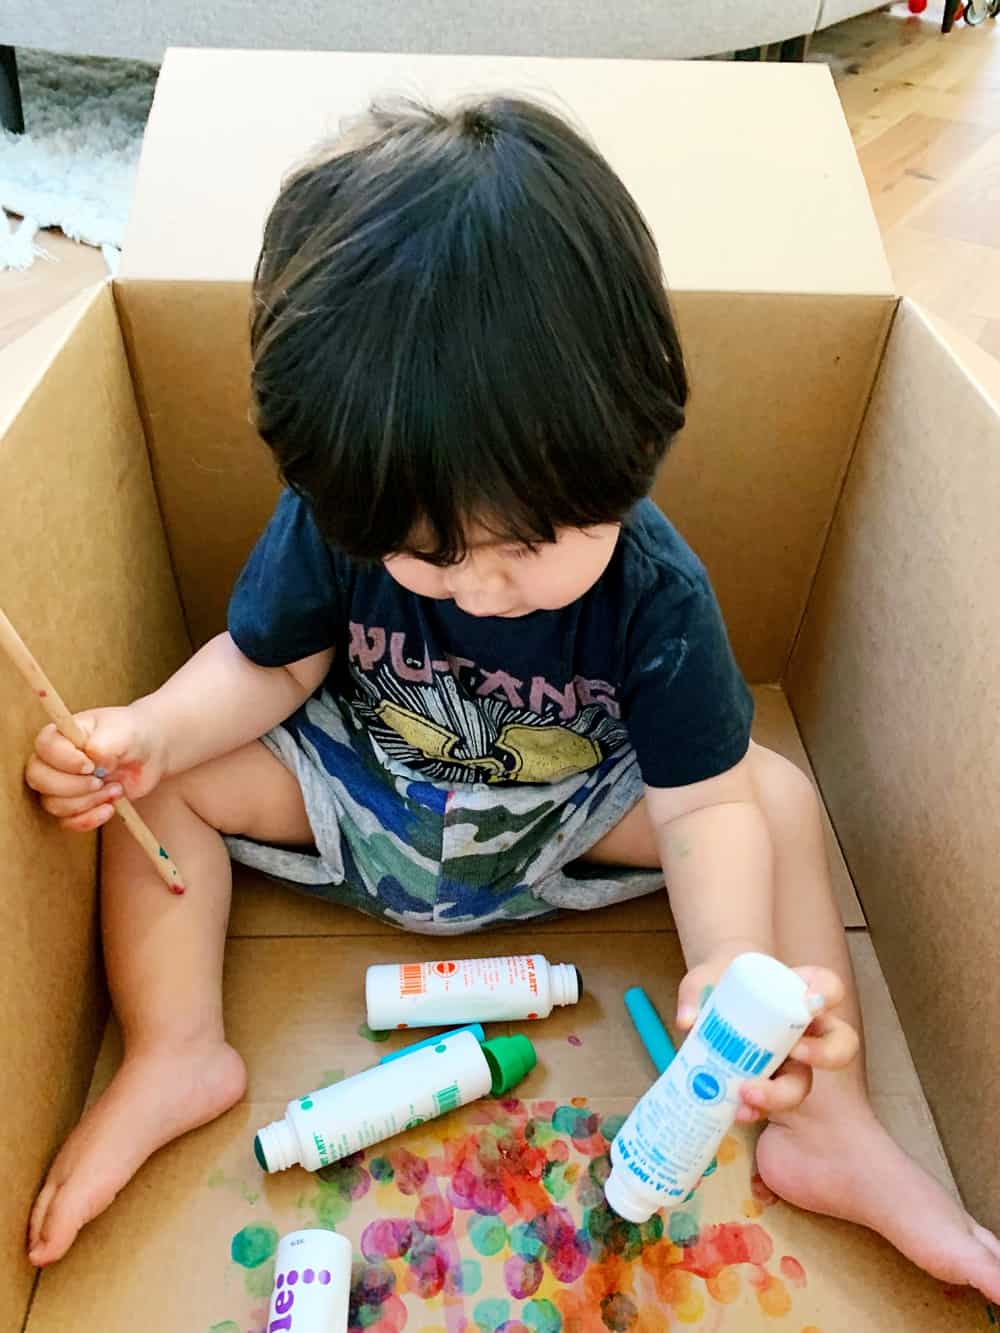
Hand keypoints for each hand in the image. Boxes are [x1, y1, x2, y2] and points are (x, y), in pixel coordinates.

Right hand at [24, 704, 167, 832]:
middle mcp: (54, 760)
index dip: (65, 760)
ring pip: (53, 803)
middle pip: (39, 779)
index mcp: (61, 735)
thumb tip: (93, 761)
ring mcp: (62, 785)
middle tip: (101, 781)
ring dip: (88, 802)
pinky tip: (111, 808)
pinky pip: (67, 822)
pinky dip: (89, 819)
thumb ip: (104, 744)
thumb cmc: (131, 735)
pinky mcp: (74, 805)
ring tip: (116, 790)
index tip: (91, 765)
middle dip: (73, 786)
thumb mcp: (123, 733)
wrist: (149, 753)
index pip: (44, 747)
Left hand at [677, 952, 859, 1123]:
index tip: (810, 1003)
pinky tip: (739, 1112)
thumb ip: (694, 993)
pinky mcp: (772, 1083)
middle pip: (840, 1042)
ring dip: (782, 1094)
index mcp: (797, 991)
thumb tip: (686, 1021)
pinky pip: (775, 1103)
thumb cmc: (716, 983)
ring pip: (806, 1083)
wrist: (707, 1006)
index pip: (828, 986)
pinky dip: (759, 1110)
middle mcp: (805, 1028)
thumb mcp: (702, 980)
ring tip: (750, 1095)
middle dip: (825, 1054)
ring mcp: (792, 1060)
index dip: (828, 994)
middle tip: (796, 1053)